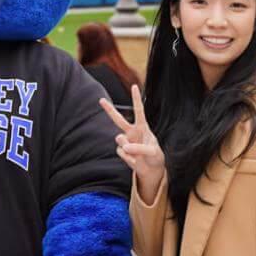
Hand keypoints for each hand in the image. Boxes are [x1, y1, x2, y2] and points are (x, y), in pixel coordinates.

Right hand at [100, 85, 164, 204]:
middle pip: (118, 119)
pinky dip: (129, 158)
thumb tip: (124, 147)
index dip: (136, 99)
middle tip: (100, 100)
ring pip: (120, 140)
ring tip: (137, 155)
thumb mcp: (153, 152)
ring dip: (128, 148)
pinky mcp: (121, 151)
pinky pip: (122, 153)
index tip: (134, 86)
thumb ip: (140, 148)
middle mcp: (132, 132)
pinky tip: (135, 160)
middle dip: (109, 110)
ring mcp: (126, 141)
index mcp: (142, 127)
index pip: (139, 110)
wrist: (151, 169)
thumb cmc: (155, 156)